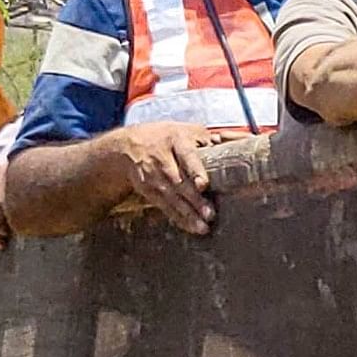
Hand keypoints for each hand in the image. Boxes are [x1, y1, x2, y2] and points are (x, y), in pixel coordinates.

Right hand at [114, 121, 220, 235]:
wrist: (127, 145)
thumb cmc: (165, 137)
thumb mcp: (183, 129)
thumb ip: (205, 139)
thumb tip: (230, 146)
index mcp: (175, 140)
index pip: (186, 155)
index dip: (194, 170)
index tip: (203, 184)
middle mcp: (161, 158)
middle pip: (179, 181)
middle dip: (194, 200)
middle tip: (210, 214)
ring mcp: (152, 176)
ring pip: (171, 197)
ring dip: (187, 214)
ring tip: (203, 227)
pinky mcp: (147, 190)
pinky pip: (164, 206)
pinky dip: (178, 218)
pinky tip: (191, 227)